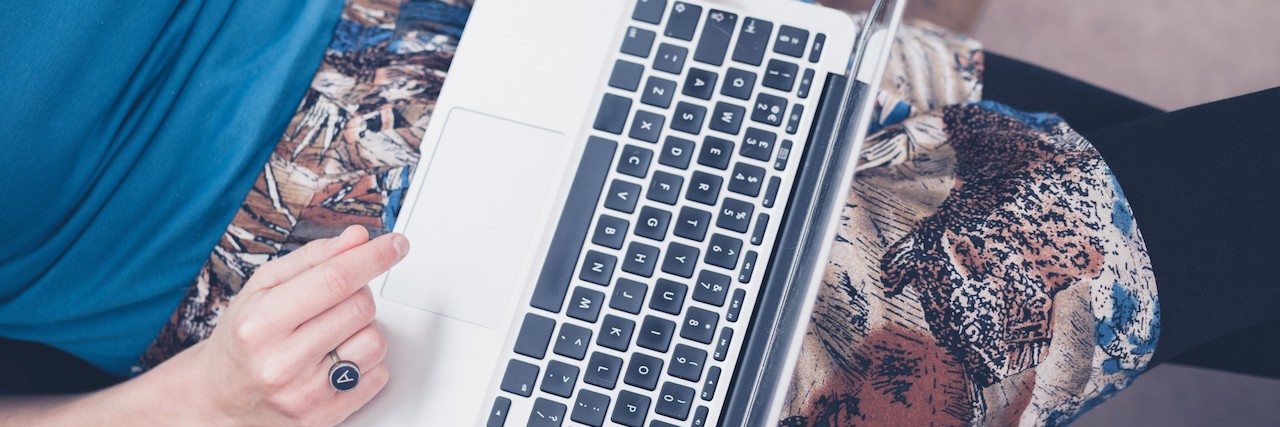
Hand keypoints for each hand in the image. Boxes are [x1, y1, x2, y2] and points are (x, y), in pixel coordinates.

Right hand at [187, 225, 408, 424]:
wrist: (221, 398)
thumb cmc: (244, 338)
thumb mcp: (263, 287)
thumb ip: (313, 258)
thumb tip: (357, 239)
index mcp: (261, 323)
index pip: (335, 280)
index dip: (373, 257)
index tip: (396, 244)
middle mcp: (282, 363)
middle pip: (360, 307)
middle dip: (358, 294)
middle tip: (334, 301)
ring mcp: (305, 394)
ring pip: (375, 342)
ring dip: (363, 330)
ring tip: (332, 333)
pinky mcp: (325, 417)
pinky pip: (378, 375)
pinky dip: (366, 362)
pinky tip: (336, 359)